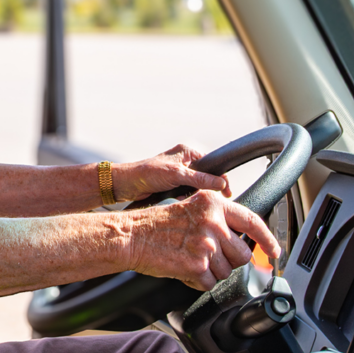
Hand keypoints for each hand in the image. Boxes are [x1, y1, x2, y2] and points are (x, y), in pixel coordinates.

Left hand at [113, 144, 230, 201]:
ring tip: (194, 201)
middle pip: (206, 176)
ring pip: (197, 186)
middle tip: (214, 201)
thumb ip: (199, 179)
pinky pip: (187, 192)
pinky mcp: (173, 183)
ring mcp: (179, 172)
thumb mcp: (177, 175)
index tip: (227, 192)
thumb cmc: (148, 174)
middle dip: (208, 189)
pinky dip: (187, 197)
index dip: (221, 178)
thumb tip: (221, 184)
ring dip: (196, 194)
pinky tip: (183, 201)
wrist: (126, 184)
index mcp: (187, 151)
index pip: (212, 164)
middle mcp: (185, 160)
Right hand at [125, 190, 279, 290]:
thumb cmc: (155, 224)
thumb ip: (216, 217)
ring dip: (212, 272)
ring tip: (190, 260)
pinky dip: (198, 283)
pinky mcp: (198, 266)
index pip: (253, 221)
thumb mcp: (190, 207)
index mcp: (213, 203)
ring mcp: (207, 245)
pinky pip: (210, 284)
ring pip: (227, 272)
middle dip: (229, 261)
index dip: (268, 239)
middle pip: (242, 254)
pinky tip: (184, 270)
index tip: (274, 251)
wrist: (130, 236)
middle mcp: (213, 222)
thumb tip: (239, 238)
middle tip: (209, 257)